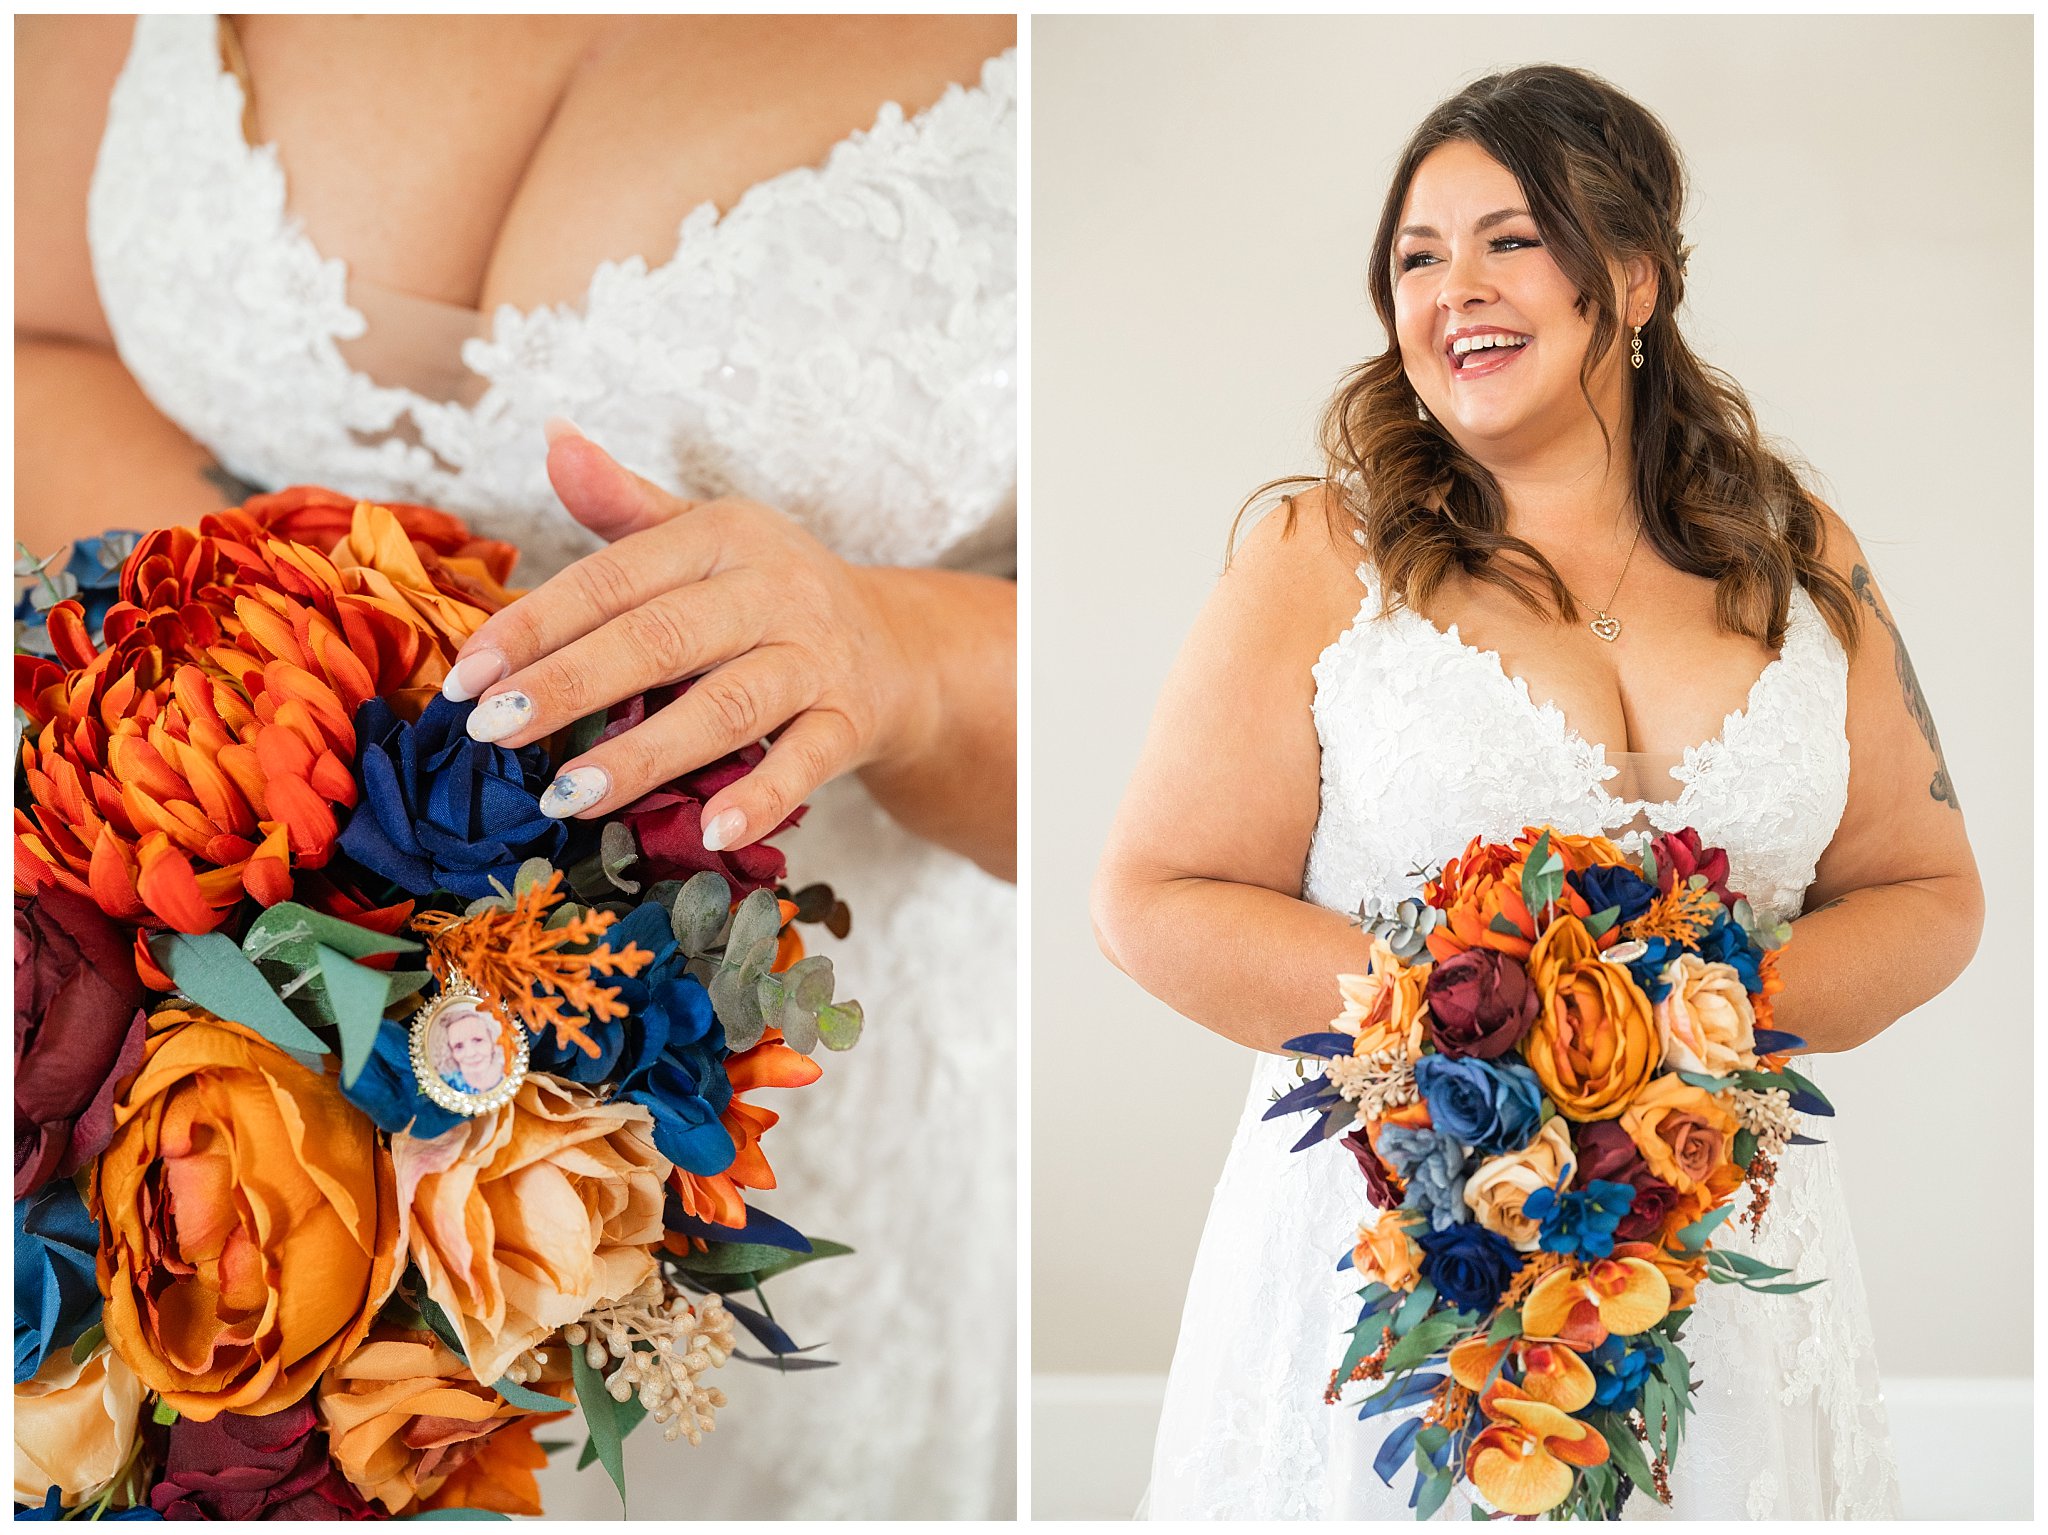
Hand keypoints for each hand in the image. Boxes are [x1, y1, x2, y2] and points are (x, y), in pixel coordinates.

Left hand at [443, 423, 934, 852]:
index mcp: (721, 536)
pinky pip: (806, 761)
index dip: (535, 624)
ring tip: (568, 798)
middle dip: (571, 685)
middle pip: (660, 639)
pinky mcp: (852, 720)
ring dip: (644, 754)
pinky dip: (763, 797)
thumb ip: (623, 503)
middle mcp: (772, 589)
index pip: (613, 578)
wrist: (893, 647)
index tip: (466, 675)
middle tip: (492, 730)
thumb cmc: (768, 594)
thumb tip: (551, 436)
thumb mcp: (703, 536)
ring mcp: (815, 658)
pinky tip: (714, 832)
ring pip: (724, 706)